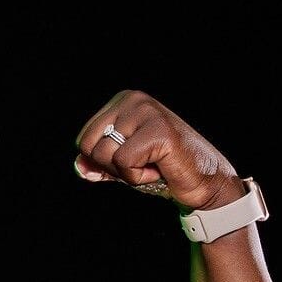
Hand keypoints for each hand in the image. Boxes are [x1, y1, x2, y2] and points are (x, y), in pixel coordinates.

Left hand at [73, 89, 245, 210]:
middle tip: (142, 163)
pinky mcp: (159, 130)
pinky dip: (138, 176)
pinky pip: (123, 162)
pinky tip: (160, 168)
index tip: (132, 158)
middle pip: (89, 146)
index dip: (102, 161)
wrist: (202, 181)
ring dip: (126, 172)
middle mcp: (134, 99)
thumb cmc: (161, 169)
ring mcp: (148, 112)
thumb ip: (96, 162)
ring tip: (153, 164)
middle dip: (111, 166)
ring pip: (104, 155)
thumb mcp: (120, 164)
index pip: (83, 139)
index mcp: (122, 101)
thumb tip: (79, 165)